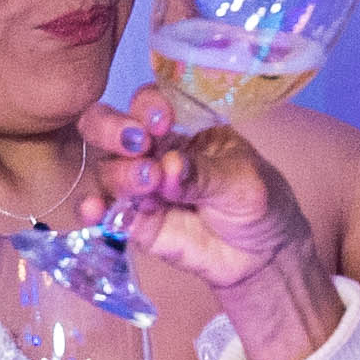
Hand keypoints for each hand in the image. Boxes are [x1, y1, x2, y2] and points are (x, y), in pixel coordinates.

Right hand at [86, 90, 339, 359]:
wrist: (263, 256)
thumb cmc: (258, 202)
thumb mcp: (242, 181)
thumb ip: (204, 174)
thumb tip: (168, 167)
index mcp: (181, 127)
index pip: (148, 103)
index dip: (146, 107)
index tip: (162, 122)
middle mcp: (152, 151)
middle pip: (108, 128)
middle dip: (113, 131)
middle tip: (139, 147)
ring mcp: (139, 188)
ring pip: (107, 171)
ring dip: (119, 175)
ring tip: (148, 187)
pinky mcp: (134, 223)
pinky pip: (106, 214)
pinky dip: (96, 211)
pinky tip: (95, 212)